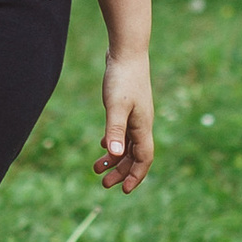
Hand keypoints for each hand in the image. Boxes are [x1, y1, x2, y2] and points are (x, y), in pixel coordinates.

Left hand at [97, 50, 153, 191]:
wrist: (127, 51)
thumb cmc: (122, 78)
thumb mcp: (115, 106)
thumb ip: (115, 130)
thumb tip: (114, 156)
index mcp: (142, 126)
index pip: (144, 159)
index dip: (136, 176)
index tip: (123, 190)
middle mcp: (142, 123)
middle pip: (135, 156)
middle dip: (121, 172)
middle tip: (103, 183)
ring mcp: (136, 115)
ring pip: (128, 145)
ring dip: (115, 159)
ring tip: (97, 168)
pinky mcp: (128, 106)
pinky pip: (124, 132)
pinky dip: (114, 142)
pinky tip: (103, 145)